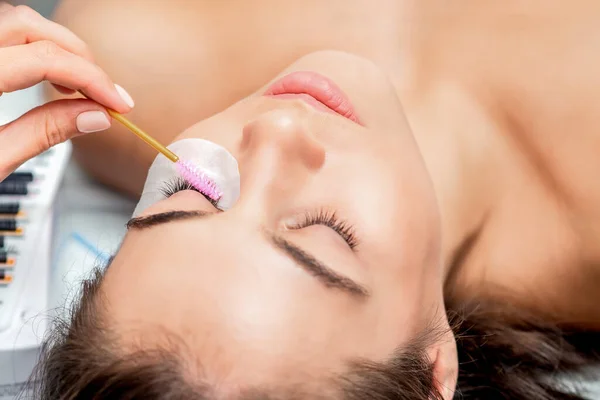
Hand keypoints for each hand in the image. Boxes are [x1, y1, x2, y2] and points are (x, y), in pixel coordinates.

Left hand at [0, 3, 134, 179]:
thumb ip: (43, 134)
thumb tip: (93, 116)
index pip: (42, 60)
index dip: (91, 80)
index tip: (118, 103)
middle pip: (28, 26)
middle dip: (76, 56)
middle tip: (103, 92)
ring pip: (12, 23)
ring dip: (54, 47)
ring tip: (77, 86)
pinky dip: (29, 49)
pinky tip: (44, 76)